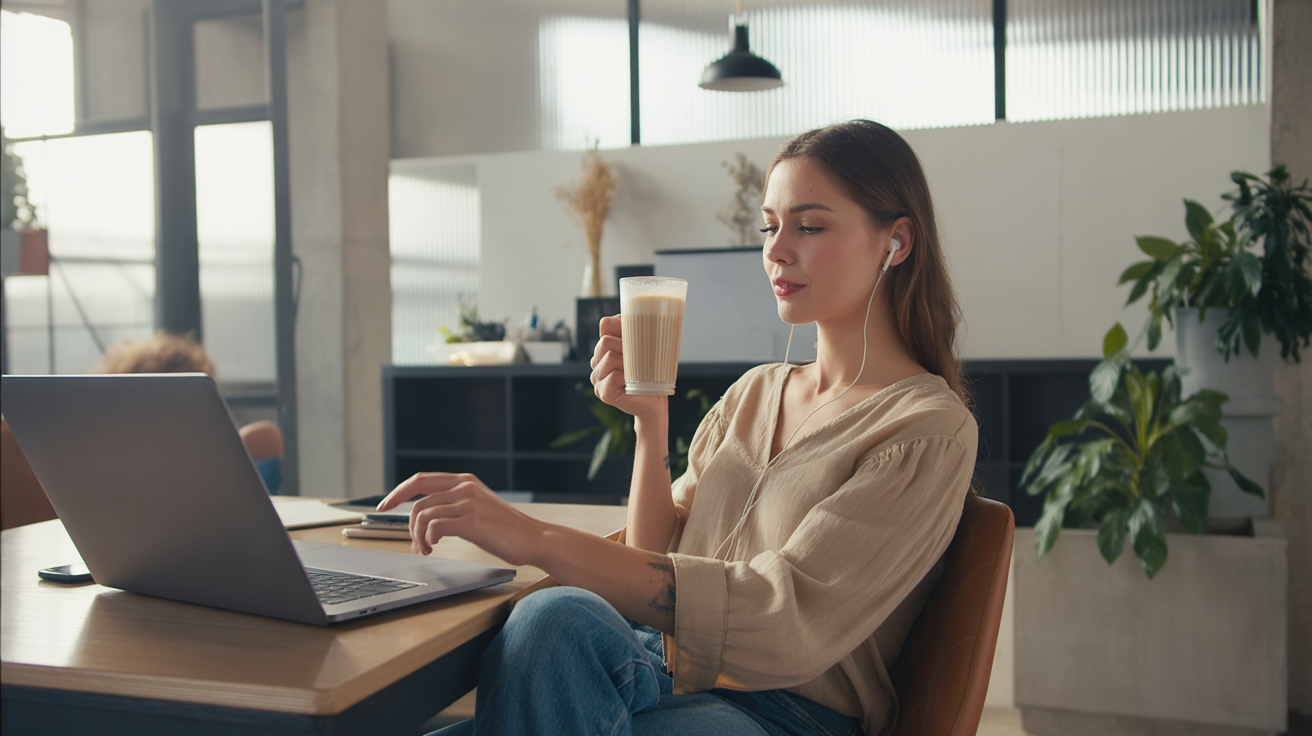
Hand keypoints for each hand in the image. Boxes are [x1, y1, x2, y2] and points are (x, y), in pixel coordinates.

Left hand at [377, 473, 544, 563]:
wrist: (534, 539)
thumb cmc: (506, 530)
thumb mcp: (479, 507)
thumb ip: (455, 504)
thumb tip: (425, 517)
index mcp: (465, 481)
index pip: (420, 480)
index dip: (397, 493)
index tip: (383, 506)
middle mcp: (465, 487)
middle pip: (417, 500)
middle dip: (407, 524)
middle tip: (414, 543)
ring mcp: (468, 502)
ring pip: (422, 515)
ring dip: (418, 537)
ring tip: (427, 549)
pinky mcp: (472, 521)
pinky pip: (434, 526)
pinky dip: (428, 539)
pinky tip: (435, 547)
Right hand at [590, 315, 665, 419]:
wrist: (655, 402)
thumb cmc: (651, 374)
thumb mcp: (645, 348)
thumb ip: (635, 331)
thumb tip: (631, 317)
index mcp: (604, 349)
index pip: (605, 325)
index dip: (621, 326)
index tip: (638, 335)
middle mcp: (597, 363)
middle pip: (605, 341)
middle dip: (626, 346)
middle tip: (641, 357)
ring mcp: (597, 379)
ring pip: (609, 357)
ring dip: (628, 363)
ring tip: (638, 372)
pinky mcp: (603, 393)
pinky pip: (612, 376)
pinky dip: (626, 377)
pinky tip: (632, 383)